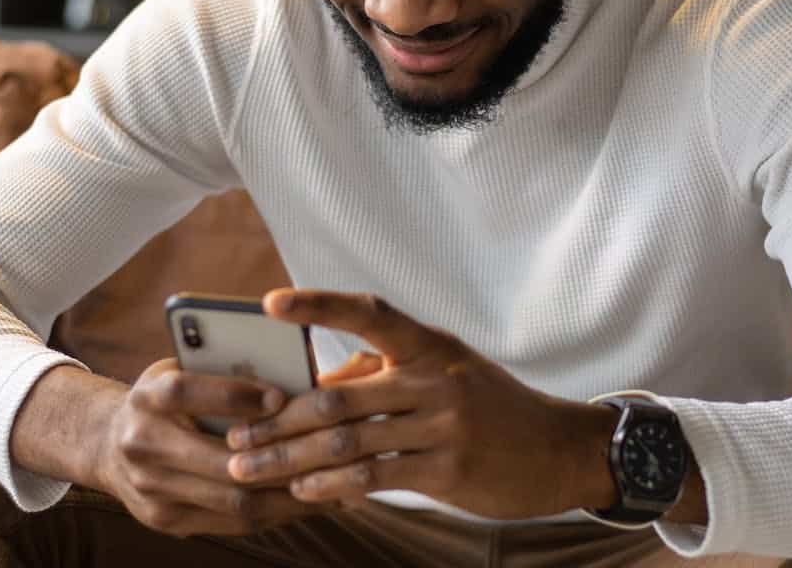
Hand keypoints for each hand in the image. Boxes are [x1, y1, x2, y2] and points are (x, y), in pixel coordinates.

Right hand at [89, 358, 337, 536]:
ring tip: (333, 481)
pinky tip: (307, 498)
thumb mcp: (182, 368)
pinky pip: (232, 523)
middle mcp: (142, 445)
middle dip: (280, 457)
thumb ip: (224, 369)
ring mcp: (152, 490)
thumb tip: (295, 368)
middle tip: (328, 449)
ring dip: (288, 494)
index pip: (185, 392)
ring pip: (233, 500)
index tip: (280, 396)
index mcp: (147, 396)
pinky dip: (275, 512)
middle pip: (219, 461)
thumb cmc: (165, 396)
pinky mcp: (167, 520)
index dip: (233, 395)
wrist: (107, 444)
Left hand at [223, 289, 620, 519]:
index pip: (368, 312)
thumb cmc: (488, 405)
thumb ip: (381, 373)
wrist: (556, 449)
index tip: (271, 303)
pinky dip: (332, 483)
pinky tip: (302, 489)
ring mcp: (443, 425)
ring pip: (348, 442)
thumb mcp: (443, 371)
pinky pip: (375, 476)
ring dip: (290, 459)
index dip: (318, 305)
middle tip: (235, 437)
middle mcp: (434, 378)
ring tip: (250, 469)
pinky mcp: (447, 470)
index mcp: (428, 344)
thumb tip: (316, 387)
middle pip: (337, 399)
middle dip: (277, 421)